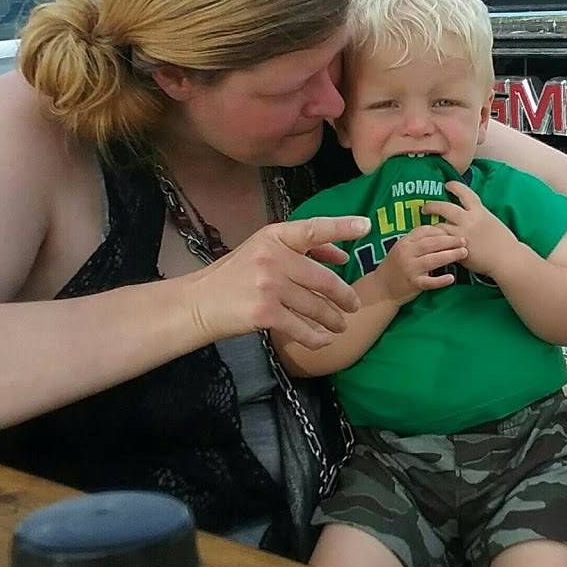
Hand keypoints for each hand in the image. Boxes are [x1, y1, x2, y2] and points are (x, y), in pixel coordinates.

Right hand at [187, 216, 370, 350]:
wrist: (200, 303)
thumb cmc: (234, 276)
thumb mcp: (263, 251)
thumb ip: (302, 250)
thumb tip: (342, 255)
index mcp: (273, 237)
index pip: (313, 229)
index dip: (341, 227)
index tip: (366, 225)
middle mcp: (272, 258)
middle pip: (324, 279)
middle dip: (345, 296)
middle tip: (353, 305)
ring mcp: (269, 286)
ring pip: (316, 307)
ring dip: (333, 320)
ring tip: (340, 326)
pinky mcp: (265, 313)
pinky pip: (302, 328)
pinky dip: (317, 338)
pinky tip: (323, 341)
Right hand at [374, 225, 467, 305]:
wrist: (382, 288)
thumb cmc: (396, 266)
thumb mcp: (403, 249)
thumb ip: (418, 240)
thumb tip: (442, 231)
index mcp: (404, 242)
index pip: (424, 231)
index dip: (441, 229)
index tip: (455, 229)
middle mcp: (406, 253)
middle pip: (431, 243)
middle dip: (450, 240)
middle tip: (464, 240)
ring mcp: (409, 268)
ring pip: (432, 260)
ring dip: (450, 255)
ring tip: (464, 253)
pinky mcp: (413, 283)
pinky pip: (429, 282)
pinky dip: (441, 280)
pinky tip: (451, 278)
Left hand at [421, 181, 516, 277]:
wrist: (507, 258)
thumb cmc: (504, 242)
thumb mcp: (492, 221)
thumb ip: (479, 216)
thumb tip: (469, 213)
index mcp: (480, 211)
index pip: (465, 193)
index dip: (454, 186)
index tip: (447, 185)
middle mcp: (469, 219)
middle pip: (444, 207)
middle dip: (432, 205)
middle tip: (426, 207)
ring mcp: (461, 233)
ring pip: (439, 225)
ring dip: (431, 226)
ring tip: (426, 228)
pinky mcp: (457, 247)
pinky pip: (441, 242)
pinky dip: (435, 240)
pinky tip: (431, 241)